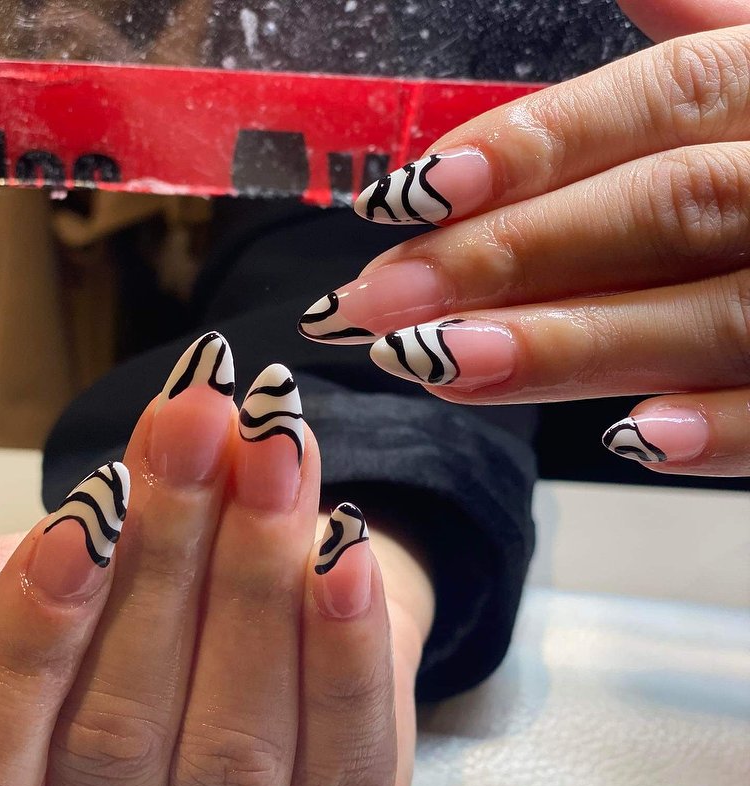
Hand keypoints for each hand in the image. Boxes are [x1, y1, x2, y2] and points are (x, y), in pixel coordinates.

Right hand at [0, 334, 432, 785]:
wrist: (273, 674)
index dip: (33, 633)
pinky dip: (344, 656)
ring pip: (236, 753)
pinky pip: (346, 772)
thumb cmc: (141, 642)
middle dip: (167, 561)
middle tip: (201, 428)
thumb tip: (112, 487)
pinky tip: (344, 556)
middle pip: (122, 738)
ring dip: (257, 584)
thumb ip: (62, 563)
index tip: (89, 505)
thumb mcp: (72, 606)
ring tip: (274, 457)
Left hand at [297, 6, 749, 476]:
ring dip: (568, 346)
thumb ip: (698, 26)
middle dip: (509, 258)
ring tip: (440, 363)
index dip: (529, 147)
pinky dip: (713, 431)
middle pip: (657, 212)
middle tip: (377, 301)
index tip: (402, 196)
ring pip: (707, 317)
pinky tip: (626, 439)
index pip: (656, 102)